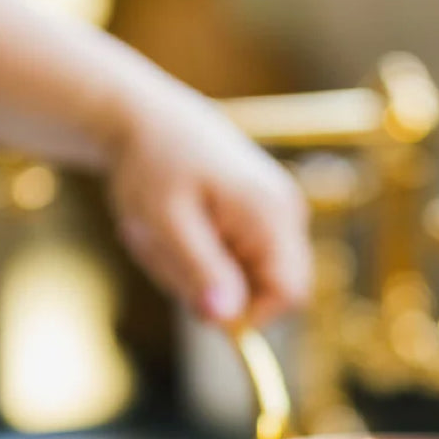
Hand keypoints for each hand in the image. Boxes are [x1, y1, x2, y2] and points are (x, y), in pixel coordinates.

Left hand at [108, 70, 311, 324]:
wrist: (149, 119)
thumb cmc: (153, 164)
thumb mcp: (167, 222)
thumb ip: (200, 270)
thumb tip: (226, 320)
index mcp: (271, 212)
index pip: (290, 293)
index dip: (250, 315)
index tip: (199, 305)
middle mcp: (287, 212)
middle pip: (270, 290)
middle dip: (218, 290)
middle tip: (167, 257)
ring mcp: (278, 212)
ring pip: (250, 279)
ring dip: (202, 274)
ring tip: (166, 239)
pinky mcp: (262, 215)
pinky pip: (240, 261)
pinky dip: (204, 258)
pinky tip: (179, 231)